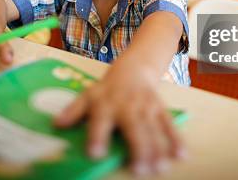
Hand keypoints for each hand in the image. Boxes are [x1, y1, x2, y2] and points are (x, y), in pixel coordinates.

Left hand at [54, 67, 185, 174]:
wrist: (134, 69)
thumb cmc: (107, 89)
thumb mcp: (87, 96)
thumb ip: (73, 111)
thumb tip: (56, 125)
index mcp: (105, 104)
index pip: (99, 121)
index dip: (96, 137)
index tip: (95, 153)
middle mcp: (127, 106)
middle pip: (133, 128)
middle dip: (137, 149)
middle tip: (137, 168)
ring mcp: (146, 108)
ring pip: (153, 130)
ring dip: (157, 150)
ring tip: (158, 168)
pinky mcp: (160, 109)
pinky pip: (169, 125)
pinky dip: (176, 139)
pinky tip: (181, 154)